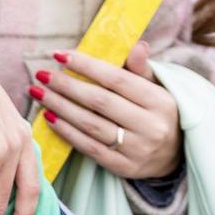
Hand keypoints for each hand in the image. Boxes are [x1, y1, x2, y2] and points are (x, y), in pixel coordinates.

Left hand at [34, 42, 181, 179]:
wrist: (176, 155)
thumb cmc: (157, 112)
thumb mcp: (156, 88)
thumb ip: (141, 68)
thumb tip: (137, 46)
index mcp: (160, 102)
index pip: (117, 79)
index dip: (86, 65)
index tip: (59, 54)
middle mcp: (151, 127)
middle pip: (100, 102)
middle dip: (66, 86)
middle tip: (42, 74)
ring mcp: (138, 150)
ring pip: (90, 125)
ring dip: (59, 107)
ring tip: (38, 93)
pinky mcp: (124, 167)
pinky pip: (89, 147)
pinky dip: (66, 131)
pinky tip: (48, 117)